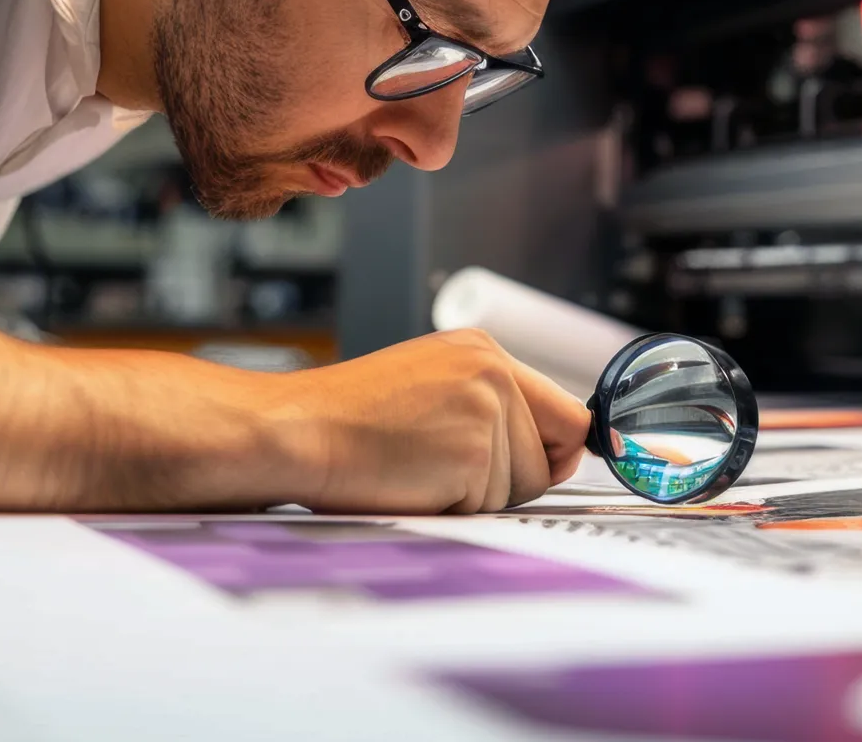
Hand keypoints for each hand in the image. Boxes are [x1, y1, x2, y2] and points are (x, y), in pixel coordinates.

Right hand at [268, 329, 589, 514]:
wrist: (298, 430)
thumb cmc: (347, 421)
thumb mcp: (431, 390)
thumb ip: (493, 409)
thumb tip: (560, 452)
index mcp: (480, 352)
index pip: (563, 410)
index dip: (556, 448)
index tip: (553, 464)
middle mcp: (491, 371)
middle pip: (554, 453)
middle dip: (511, 477)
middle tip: (443, 465)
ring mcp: (486, 409)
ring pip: (525, 486)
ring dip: (477, 495)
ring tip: (418, 469)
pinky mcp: (475, 451)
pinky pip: (492, 506)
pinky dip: (456, 508)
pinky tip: (414, 482)